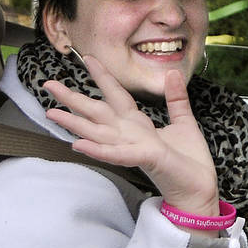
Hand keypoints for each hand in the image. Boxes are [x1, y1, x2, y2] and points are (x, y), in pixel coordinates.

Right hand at [43, 54, 218, 216]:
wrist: (199, 189)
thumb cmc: (189, 160)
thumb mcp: (184, 121)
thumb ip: (176, 98)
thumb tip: (172, 72)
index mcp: (138, 123)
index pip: (116, 95)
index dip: (102, 76)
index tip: (88, 57)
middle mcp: (129, 134)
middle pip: (97, 111)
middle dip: (73, 98)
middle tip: (48, 84)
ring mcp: (133, 147)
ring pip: (97, 132)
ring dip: (74, 123)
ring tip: (51, 112)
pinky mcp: (143, 159)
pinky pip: (117, 154)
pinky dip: (98, 150)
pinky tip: (79, 144)